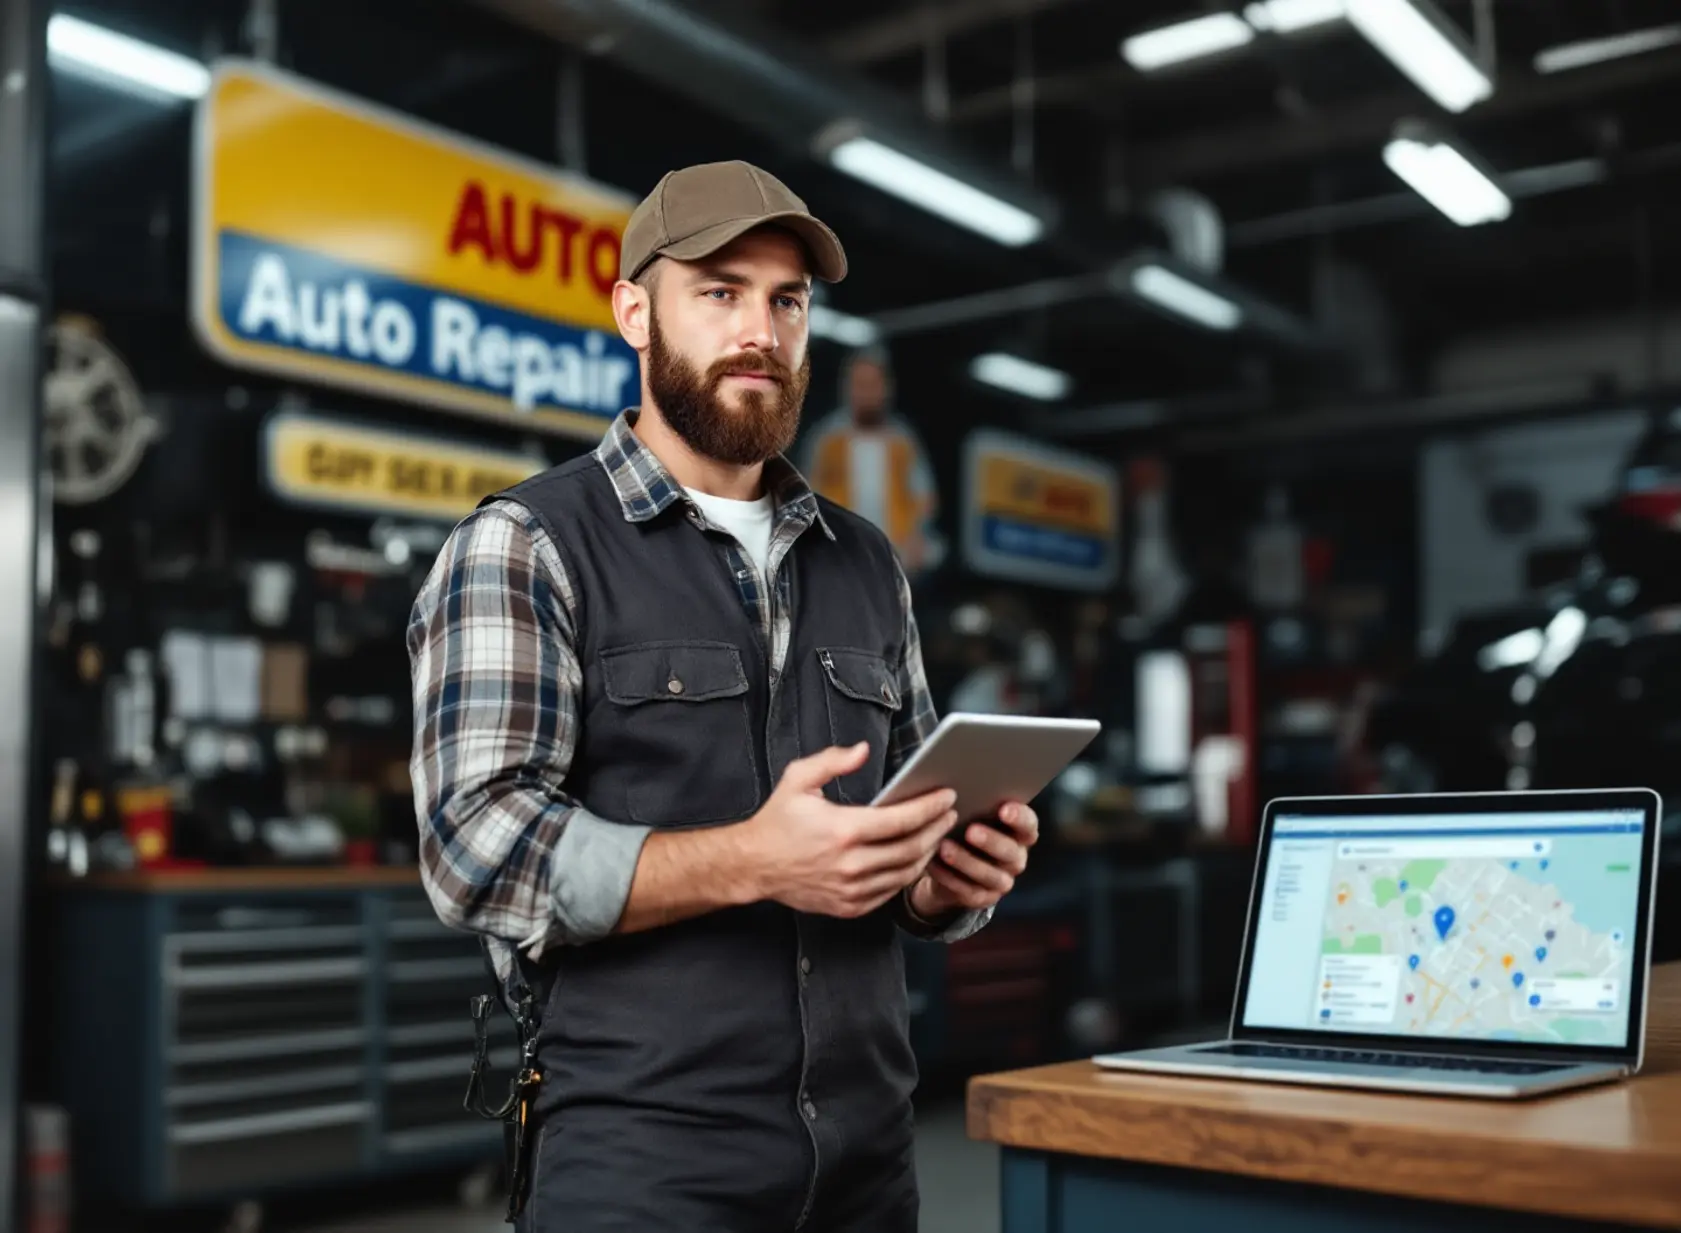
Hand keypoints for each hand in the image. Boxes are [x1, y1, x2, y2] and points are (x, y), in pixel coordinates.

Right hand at [739, 743, 957, 919]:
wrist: (753, 865)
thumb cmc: (777, 820)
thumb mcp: (798, 779)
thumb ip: (833, 761)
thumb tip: (864, 750)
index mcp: (843, 830)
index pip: (902, 819)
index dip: (930, 807)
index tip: (947, 796)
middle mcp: (851, 863)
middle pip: (912, 848)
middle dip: (937, 829)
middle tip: (950, 813)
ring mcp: (851, 889)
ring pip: (905, 873)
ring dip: (927, 852)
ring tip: (937, 834)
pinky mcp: (849, 906)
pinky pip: (890, 891)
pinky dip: (907, 874)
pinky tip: (913, 858)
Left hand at [908, 801, 1037, 919]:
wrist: (950, 863)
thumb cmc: (962, 826)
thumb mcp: (970, 812)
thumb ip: (974, 801)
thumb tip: (956, 786)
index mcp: (1019, 832)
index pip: (1029, 824)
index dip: (1020, 818)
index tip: (1003, 809)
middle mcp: (1016, 858)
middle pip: (1011, 852)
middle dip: (991, 841)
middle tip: (970, 831)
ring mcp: (1001, 881)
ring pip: (990, 875)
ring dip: (967, 862)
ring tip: (944, 847)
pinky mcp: (982, 898)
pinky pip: (969, 892)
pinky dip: (950, 878)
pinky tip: (933, 864)